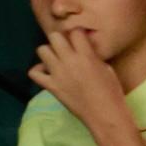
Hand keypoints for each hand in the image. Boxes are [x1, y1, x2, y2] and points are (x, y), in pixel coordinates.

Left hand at [27, 11, 132, 141]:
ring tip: (56, 59)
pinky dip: (38, 70)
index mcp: (87, 56)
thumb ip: (92, 57)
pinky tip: (47, 72)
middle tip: (66, 47)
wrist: (104, 113)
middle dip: (60, 39)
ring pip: (42, 50)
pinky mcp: (50, 86)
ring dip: (49, 52)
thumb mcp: (107, 68)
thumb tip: (83, 51)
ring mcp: (57, 73)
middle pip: (54, 37)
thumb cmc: (111, 91)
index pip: (75, 32)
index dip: (77, 33)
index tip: (80, 38)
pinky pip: (33, 72)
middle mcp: (69, 61)